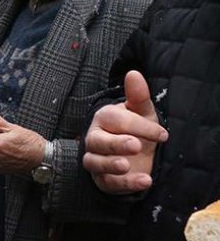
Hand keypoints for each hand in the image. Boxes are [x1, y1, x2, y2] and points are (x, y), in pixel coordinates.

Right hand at [83, 71, 167, 193]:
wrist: (136, 157)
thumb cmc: (137, 130)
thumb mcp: (142, 113)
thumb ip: (138, 96)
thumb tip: (134, 73)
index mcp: (104, 118)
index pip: (115, 119)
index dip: (138, 126)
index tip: (162, 134)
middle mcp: (95, 138)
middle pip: (98, 140)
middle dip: (115, 144)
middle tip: (135, 146)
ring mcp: (95, 159)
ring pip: (94, 162)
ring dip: (110, 164)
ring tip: (127, 165)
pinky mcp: (101, 179)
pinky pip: (107, 182)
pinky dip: (124, 183)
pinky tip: (143, 181)